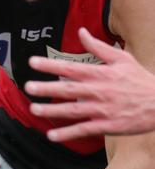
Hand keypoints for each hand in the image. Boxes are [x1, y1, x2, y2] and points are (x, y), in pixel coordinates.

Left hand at [26, 28, 154, 140]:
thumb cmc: (140, 80)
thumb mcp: (122, 58)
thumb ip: (98, 47)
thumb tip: (81, 32)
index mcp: (101, 74)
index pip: (71, 68)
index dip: (50, 65)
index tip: (33, 62)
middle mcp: (99, 91)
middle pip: (68, 89)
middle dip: (47, 88)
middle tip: (28, 87)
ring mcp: (102, 109)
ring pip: (73, 110)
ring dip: (52, 111)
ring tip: (34, 109)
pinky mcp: (106, 125)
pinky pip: (83, 130)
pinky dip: (68, 133)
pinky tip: (52, 135)